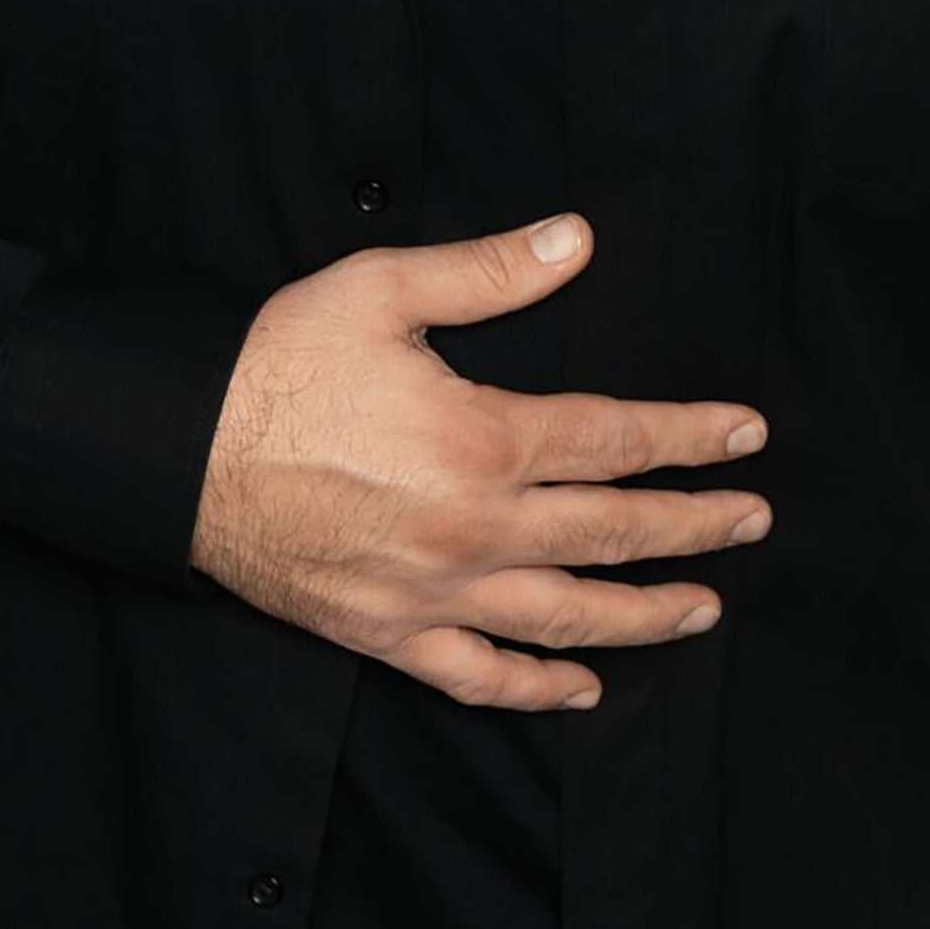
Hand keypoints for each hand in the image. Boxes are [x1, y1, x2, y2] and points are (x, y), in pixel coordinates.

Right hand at [186, 209, 770, 706]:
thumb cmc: (276, 363)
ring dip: (646, 614)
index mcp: (484, 440)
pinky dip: (539, 690)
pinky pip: (481, 679)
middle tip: (752, 521)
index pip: (619, 440)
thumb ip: (490, 271)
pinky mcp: (390, 636)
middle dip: (696, 526)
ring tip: (703, 608)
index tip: (747, 435)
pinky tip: (583, 689)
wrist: (176, 453)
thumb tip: (577, 239)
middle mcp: (476, 529)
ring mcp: (436, 594)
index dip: (692, 438)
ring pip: (568, 617)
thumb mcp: (382, 289)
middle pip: (615, 533)